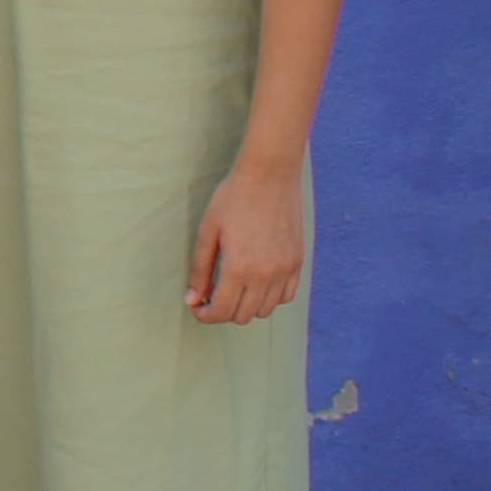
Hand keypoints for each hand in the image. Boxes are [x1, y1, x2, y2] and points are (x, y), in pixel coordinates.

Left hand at [185, 154, 303, 325]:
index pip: (222, 312)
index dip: (205, 315)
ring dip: (246, 306)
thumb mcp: (208, 231)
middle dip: (222, 311)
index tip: (197, 307)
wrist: (269, 175)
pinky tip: (256, 282)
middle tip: (211, 296)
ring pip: (265, 310)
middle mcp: (265, 275)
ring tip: (233, 288)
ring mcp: (285, 270)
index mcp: (239, 268)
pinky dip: (269, 297)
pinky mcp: (297, 262)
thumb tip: (192, 299)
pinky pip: (285, 296)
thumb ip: (200, 269)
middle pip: (242, 316)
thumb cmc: (233, 198)